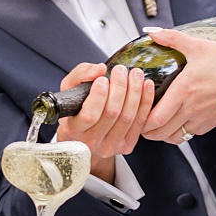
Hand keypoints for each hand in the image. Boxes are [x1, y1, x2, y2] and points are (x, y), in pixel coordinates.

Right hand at [54, 64, 154, 183]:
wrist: (85, 135)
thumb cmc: (76, 110)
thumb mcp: (69, 90)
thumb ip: (80, 75)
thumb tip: (100, 69)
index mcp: (74, 130)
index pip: (89, 115)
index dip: (99, 96)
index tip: (103, 79)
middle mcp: (91, 142)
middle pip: (112, 113)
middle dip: (120, 87)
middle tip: (121, 70)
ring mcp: (110, 146)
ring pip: (128, 117)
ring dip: (135, 92)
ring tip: (135, 74)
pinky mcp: (126, 146)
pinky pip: (140, 123)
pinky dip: (145, 102)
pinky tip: (146, 86)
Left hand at [140, 28, 215, 142]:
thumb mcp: (199, 45)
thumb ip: (171, 38)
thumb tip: (151, 31)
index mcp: (184, 91)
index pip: (156, 119)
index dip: (142, 122)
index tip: (136, 115)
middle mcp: (192, 109)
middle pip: (162, 133)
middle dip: (148, 132)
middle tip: (141, 124)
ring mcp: (204, 118)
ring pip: (177, 137)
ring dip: (165, 134)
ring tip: (158, 125)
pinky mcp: (215, 122)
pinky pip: (193, 133)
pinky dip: (182, 132)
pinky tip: (180, 121)